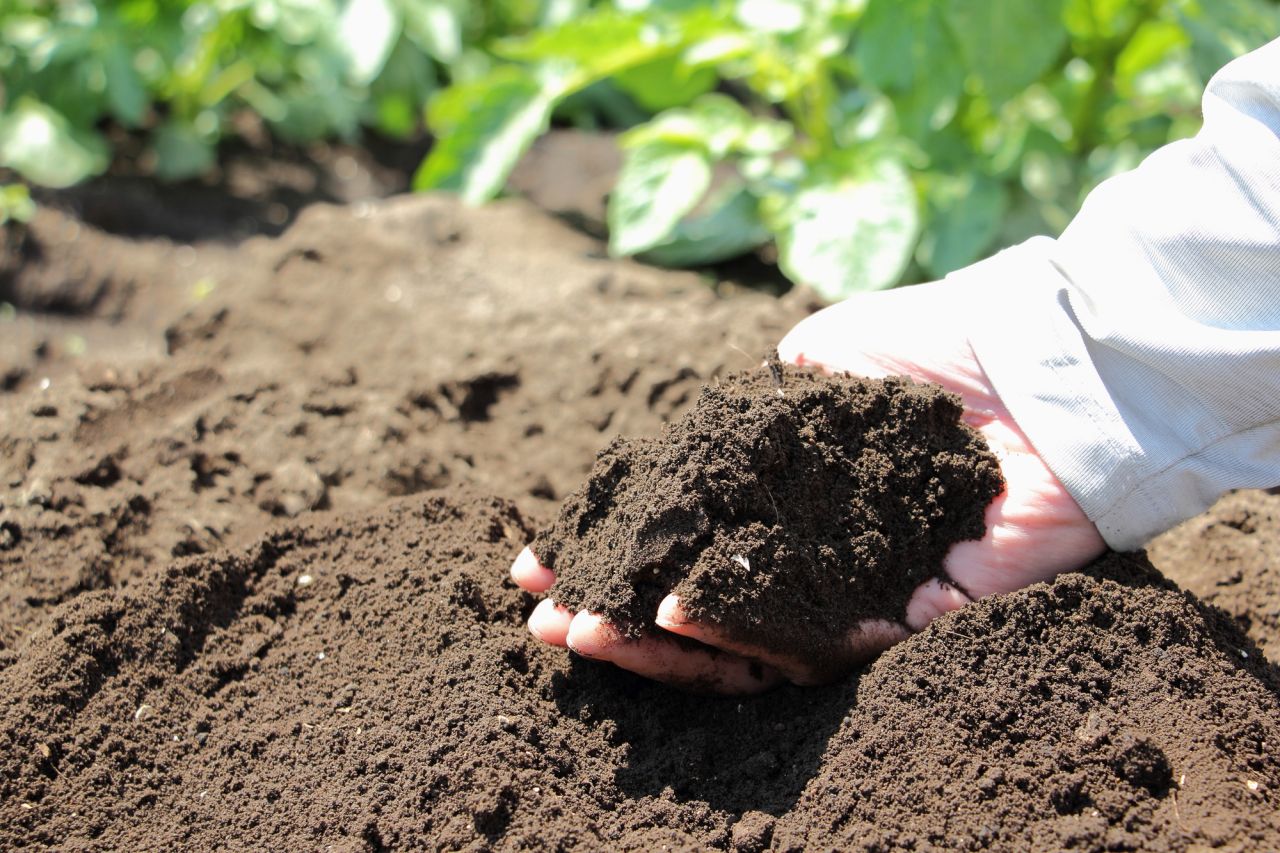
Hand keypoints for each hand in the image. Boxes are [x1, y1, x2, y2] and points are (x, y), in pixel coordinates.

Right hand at [511, 280, 1105, 692]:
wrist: (1037, 360)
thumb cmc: (929, 346)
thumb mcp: (815, 362)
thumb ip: (752, 415)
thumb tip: (690, 463)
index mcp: (790, 496)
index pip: (688, 540)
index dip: (617, 552)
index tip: (540, 563)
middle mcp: (815, 549)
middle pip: (706, 599)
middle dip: (620, 611)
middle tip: (551, 616)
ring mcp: (858, 587)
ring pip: (746, 639)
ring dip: (660, 641)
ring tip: (587, 628)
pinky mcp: (910, 616)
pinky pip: (816, 642)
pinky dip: (741, 634)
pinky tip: (672, 613)